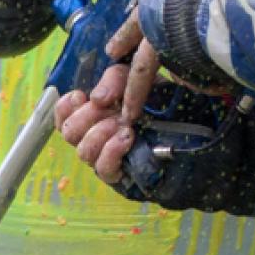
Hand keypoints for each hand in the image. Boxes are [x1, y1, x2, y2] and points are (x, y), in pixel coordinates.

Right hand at [53, 13, 164, 185]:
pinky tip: (127, 138)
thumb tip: (97, 98)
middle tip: (111, 109)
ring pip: (83, 151)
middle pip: (69, 133)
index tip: (82, 96)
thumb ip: (115, 79)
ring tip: (124, 124)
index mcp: (93, 115)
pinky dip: (111, 151)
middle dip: (87, 117)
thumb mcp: (136, 78)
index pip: (62, 115)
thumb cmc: (160, 102)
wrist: (193, 127)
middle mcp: (94, 137)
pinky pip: (103, 168)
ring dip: (101, 134)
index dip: (65, 106)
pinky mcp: (120, 175)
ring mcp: (105, 158)